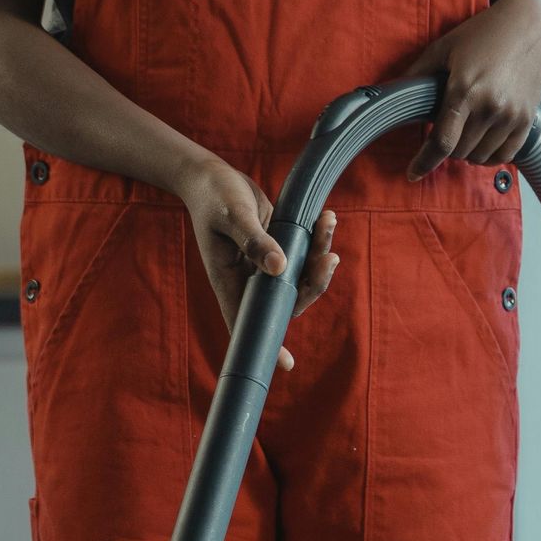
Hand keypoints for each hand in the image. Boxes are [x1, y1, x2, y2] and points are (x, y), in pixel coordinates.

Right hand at [175, 154, 338, 372]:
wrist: (211, 176)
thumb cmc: (214, 196)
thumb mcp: (232, 215)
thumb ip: (255, 242)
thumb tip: (280, 268)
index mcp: (230, 280)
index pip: (249, 322)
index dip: (268, 344)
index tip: (287, 364)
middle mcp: (249, 279)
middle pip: (287, 300)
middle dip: (314, 284)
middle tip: (330, 258)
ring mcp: (264, 265)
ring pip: (300, 276)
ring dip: (319, 256)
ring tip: (328, 222)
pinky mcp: (277, 248)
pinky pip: (302, 254)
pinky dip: (317, 239)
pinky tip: (325, 218)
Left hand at [406, 0, 540, 178]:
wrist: (532, 26)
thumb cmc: (485, 33)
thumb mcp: (445, 47)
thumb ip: (417, 73)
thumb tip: (391, 92)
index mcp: (464, 90)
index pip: (441, 142)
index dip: (424, 162)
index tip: (413, 173)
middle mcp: (489, 107)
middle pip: (459, 152)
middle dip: (446, 149)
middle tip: (444, 133)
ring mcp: (511, 116)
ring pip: (480, 157)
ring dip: (467, 153)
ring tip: (464, 134)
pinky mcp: (527, 120)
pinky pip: (504, 155)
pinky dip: (489, 157)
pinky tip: (482, 144)